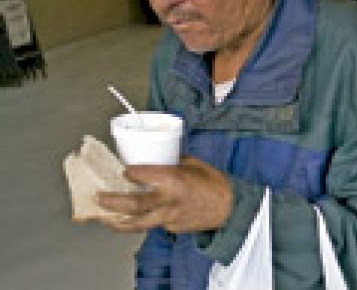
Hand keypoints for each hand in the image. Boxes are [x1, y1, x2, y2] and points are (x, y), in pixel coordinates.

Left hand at [96, 157, 232, 233]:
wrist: (230, 207)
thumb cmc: (213, 183)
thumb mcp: (193, 165)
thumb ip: (173, 163)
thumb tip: (159, 156)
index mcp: (174, 180)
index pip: (144, 175)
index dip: (130, 172)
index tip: (123, 170)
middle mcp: (169, 200)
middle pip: (134, 204)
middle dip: (113, 201)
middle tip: (98, 196)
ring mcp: (169, 217)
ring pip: (138, 222)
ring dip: (118, 221)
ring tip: (105, 217)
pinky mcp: (172, 228)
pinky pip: (153, 225)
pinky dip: (141, 222)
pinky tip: (131, 220)